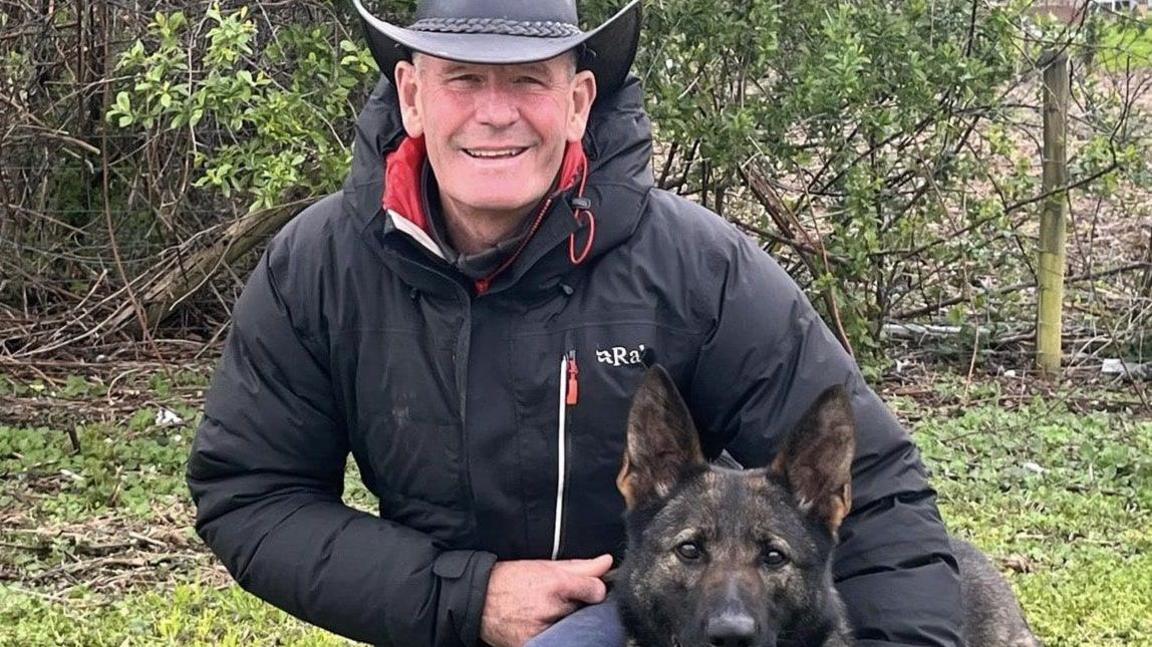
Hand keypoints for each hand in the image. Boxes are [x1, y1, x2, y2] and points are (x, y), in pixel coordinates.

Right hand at [479, 554, 612, 646]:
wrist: (477, 600)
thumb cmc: (510, 580)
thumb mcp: (544, 566)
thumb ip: (580, 567)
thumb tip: (607, 562)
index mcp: (554, 584)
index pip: (595, 591)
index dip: (593, 590)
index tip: (586, 591)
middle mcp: (549, 609)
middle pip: (583, 612)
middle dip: (576, 607)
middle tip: (558, 603)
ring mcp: (541, 632)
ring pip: (571, 629)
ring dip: (565, 623)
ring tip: (547, 614)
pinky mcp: (531, 646)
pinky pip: (555, 641)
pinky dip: (553, 635)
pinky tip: (542, 626)